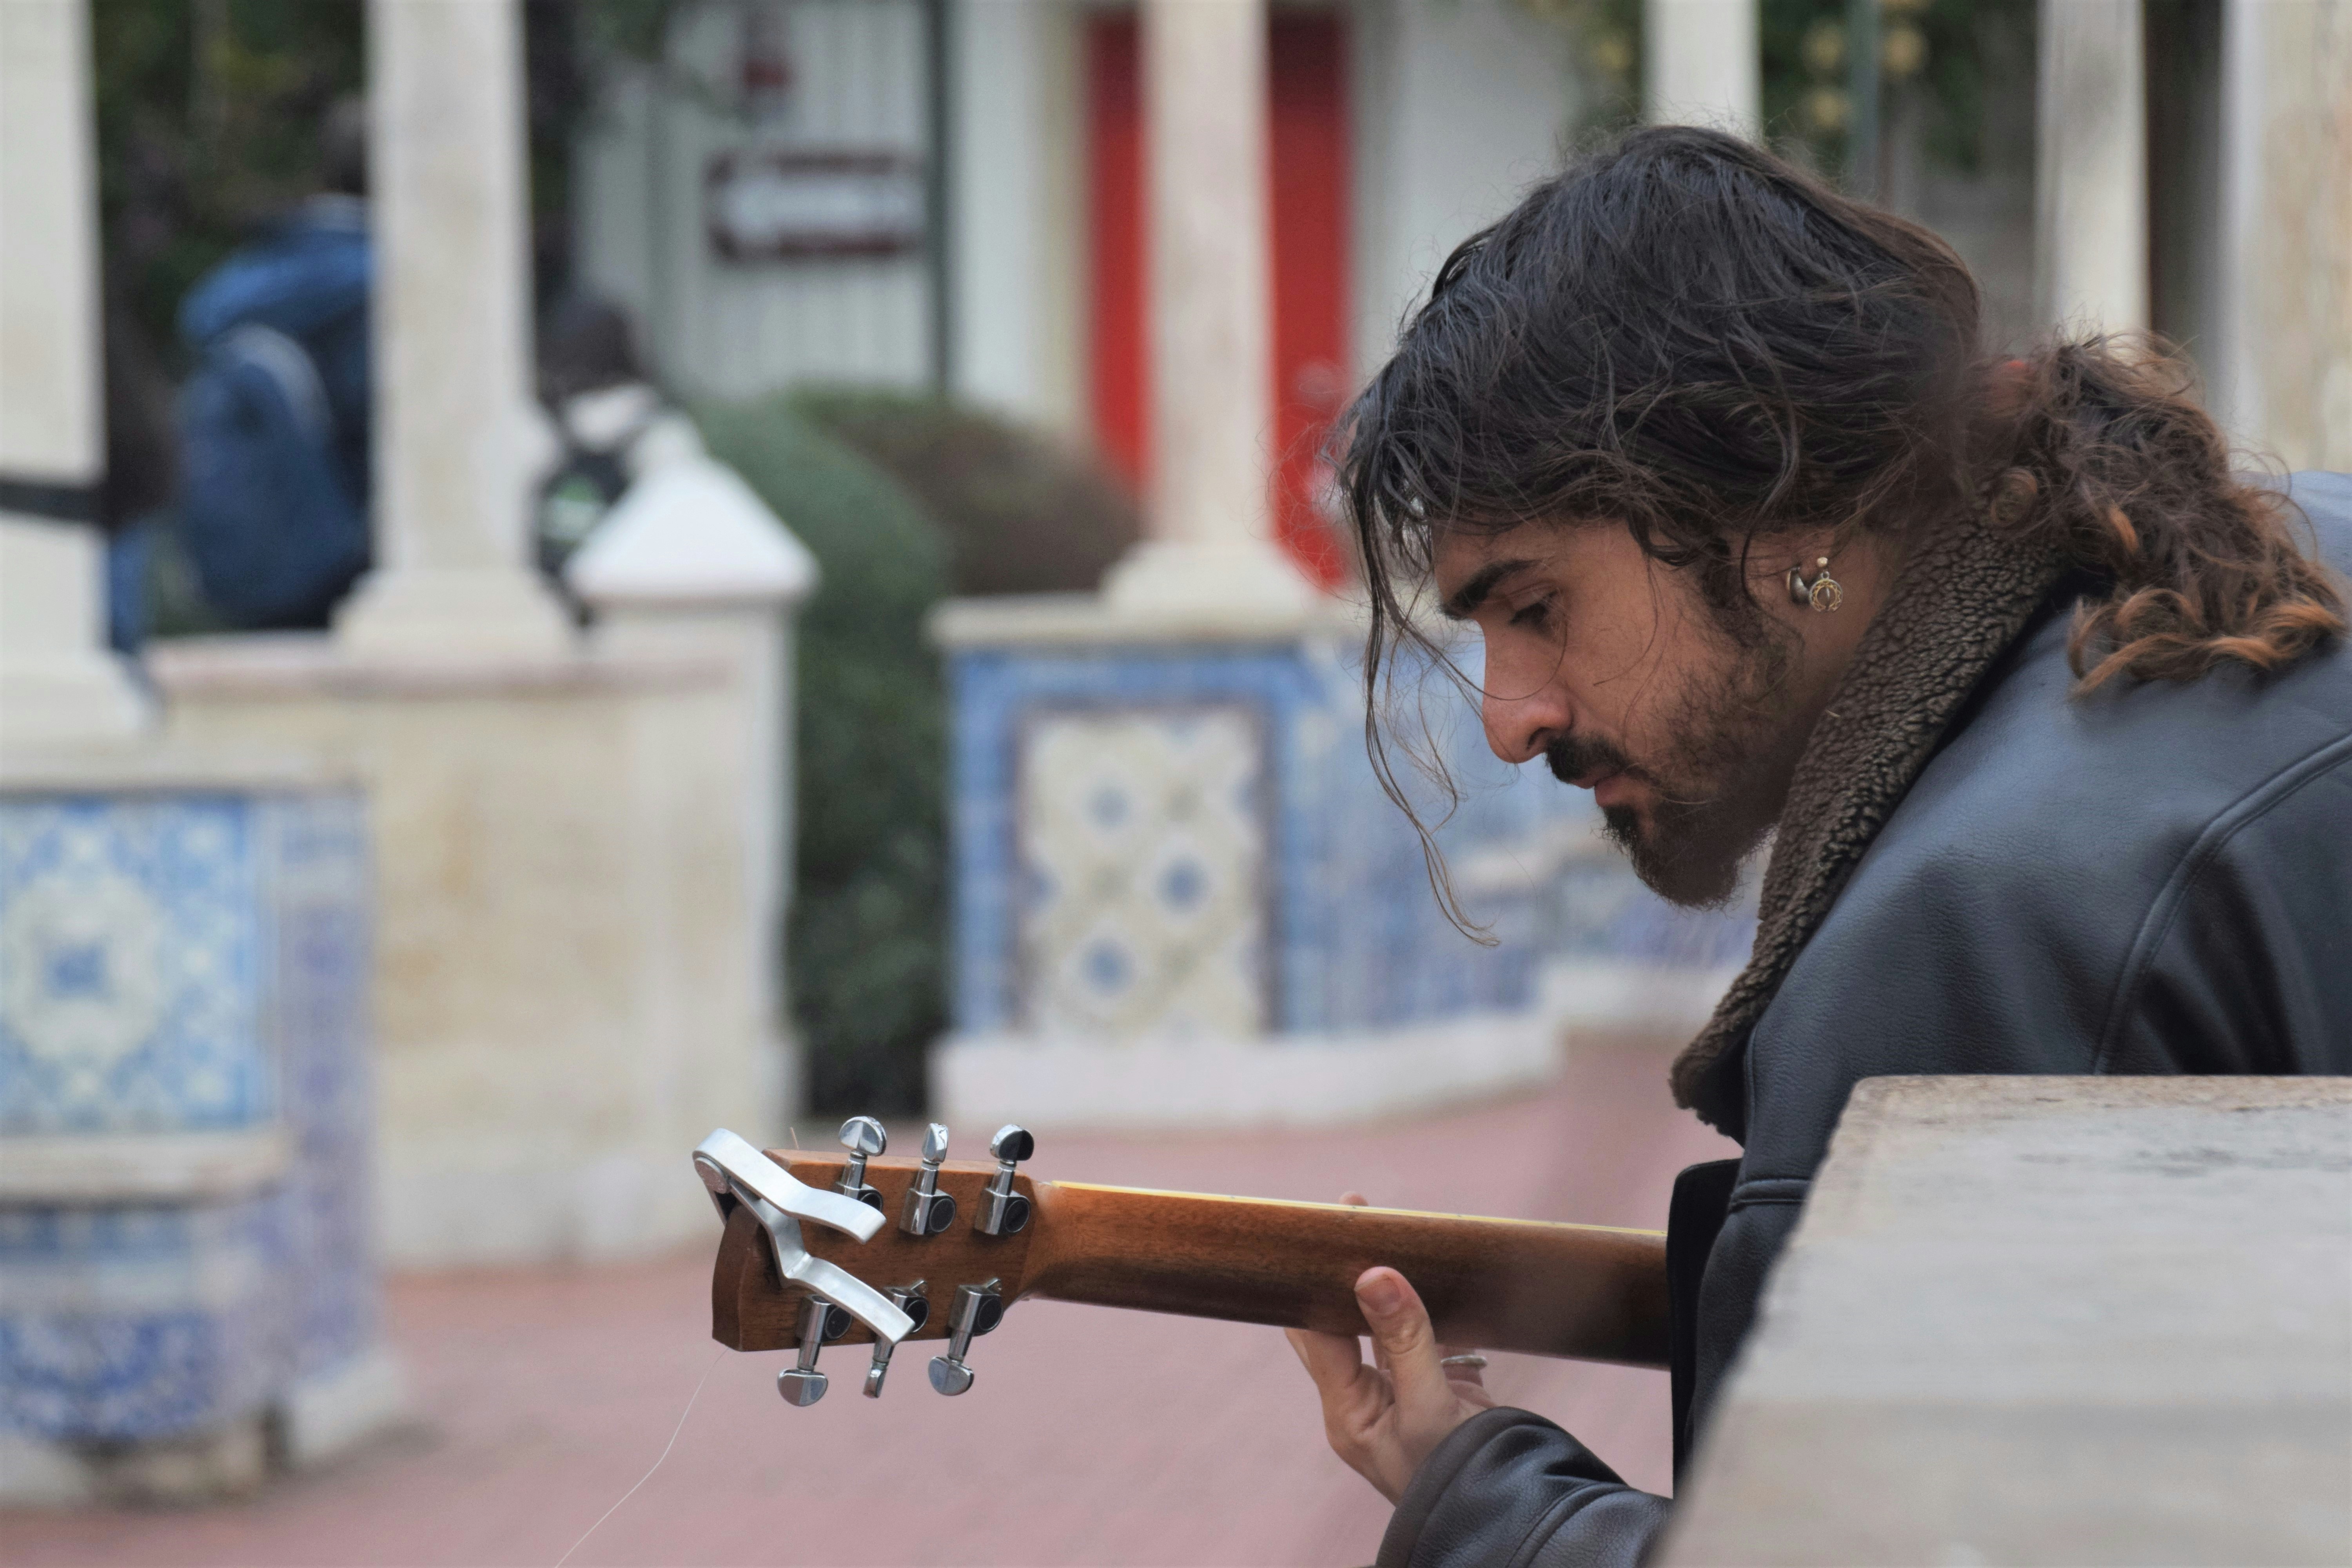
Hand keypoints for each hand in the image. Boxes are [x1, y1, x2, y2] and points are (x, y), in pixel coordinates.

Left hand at [1285, 1193, 1495, 1502]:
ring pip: (1385, 1325)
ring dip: (1390, 1283)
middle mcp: (1367, 1404)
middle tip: (1354, 1212)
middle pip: (1342, 1322)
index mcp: (1349, 1414)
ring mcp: (1404, 1396)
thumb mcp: (1429, 1409)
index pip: (1317, 1331)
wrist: (1516, 1515)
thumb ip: (1404, 1339)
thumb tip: (1373, 1273)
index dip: (1317, 1277)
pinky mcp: (1442, 1392)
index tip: (1326, 1225)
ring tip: (1396, 1230)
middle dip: (1346, 1270)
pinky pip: (1427, 1338)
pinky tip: (1440, 1274)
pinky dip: (1432, 1306)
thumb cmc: (1462, 1477)